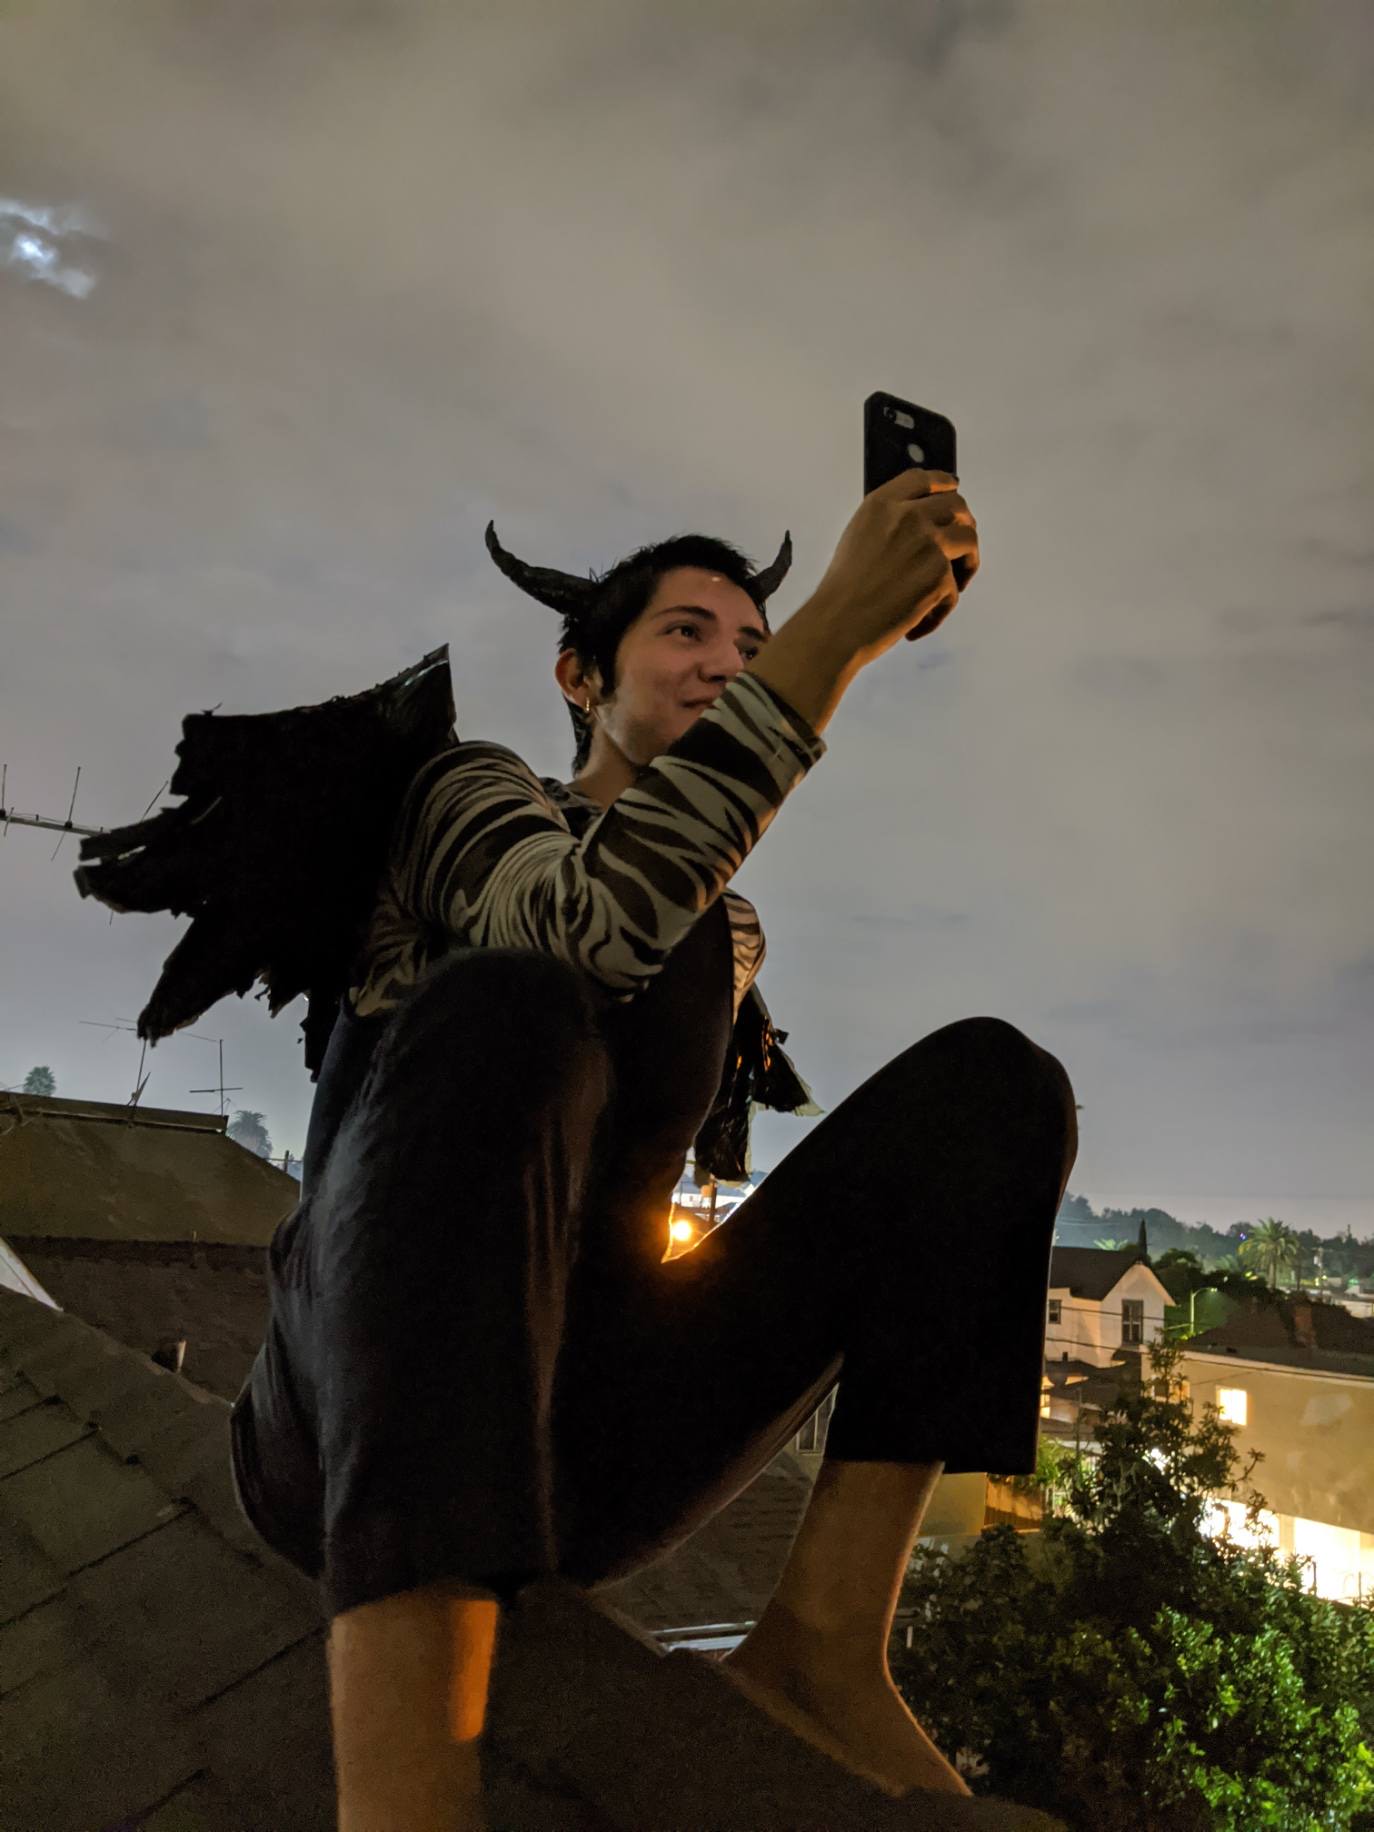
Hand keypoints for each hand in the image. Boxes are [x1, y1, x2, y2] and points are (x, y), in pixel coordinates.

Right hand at [810, 468, 978, 666]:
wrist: (837, 624)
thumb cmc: (843, 591)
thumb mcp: (858, 537)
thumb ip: (889, 522)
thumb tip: (924, 523)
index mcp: (882, 504)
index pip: (924, 478)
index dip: (944, 484)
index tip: (952, 491)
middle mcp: (908, 516)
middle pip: (957, 506)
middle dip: (964, 524)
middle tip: (961, 547)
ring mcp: (928, 543)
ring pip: (969, 540)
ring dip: (967, 563)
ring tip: (951, 586)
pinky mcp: (940, 574)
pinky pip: (956, 588)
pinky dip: (941, 609)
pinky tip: (919, 622)